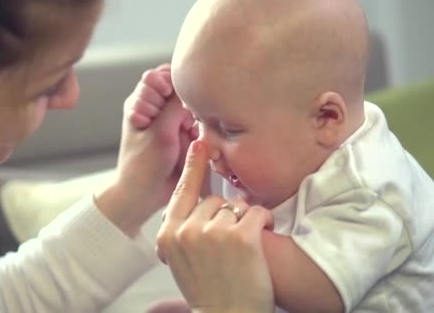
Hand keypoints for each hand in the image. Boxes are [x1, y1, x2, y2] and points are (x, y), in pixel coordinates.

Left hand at [126, 64, 196, 171]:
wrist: (143, 197)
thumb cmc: (143, 167)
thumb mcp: (160, 134)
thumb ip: (173, 108)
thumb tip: (187, 85)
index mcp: (139, 103)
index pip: (159, 76)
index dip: (172, 83)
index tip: (178, 100)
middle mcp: (153, 109)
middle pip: (178, 90)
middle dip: (186, 103)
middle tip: (184, 121)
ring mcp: (167, 122)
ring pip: (189, 107)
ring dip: (193, 119)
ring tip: (187, 134)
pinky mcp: (179, 135)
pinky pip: (195, 124)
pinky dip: (197, 130)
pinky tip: (193, 141)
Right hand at [156, 140, 274, 312]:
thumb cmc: (208, 291)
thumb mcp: (182, 260)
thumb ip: (183, 229)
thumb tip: (197, 200)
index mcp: (168, 236)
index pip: (182, 192)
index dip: (193, 166)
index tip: (199, 143)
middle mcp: (186, 231)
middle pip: (213, 201)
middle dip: (227, 216)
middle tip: (231, 246)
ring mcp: (212, 232)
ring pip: (236, 207)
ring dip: (246, 223)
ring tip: (243, 252)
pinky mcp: (240, 237)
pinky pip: (257, 212)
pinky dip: (266, 223)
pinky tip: (260, 242)